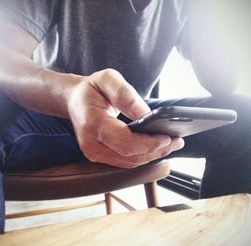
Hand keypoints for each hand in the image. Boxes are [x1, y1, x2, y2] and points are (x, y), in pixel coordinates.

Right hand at [67, 69, 183, 167]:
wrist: (73, 100)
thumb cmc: (90, 89)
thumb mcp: (107, 79)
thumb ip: (125, 94)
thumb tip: (146, 114)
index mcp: (92, 123)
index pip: (125, 142)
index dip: (149, 143)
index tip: (168, 137)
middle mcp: (91, 144)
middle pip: (130, 156)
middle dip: (156, 150)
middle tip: (177, 141)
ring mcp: (93, 153)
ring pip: (129, 162)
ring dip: (152, 155)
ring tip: (171, 145)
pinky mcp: (98, 156)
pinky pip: (124, 161)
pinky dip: (142, 156)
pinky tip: (155, 147)